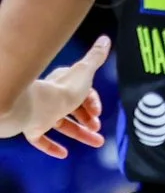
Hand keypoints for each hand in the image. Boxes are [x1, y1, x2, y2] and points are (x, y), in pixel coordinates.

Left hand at [0, 36, 109, 158]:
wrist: (34, 107)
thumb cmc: (61, 90)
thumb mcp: (85, 72)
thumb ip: (96, 57)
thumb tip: (106, 39)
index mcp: (62, 83)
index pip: (81, 92)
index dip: (92, 102)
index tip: (99, 111)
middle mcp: (50, 97)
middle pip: (73, 109)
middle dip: (89, 119)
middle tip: (99, 128)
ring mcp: (40, 113)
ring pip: (62, 125)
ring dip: (80, 134)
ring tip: (96, 143)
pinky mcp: (31, 128)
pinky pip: (41, 139)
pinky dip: (52, 146)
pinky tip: (63, 153)